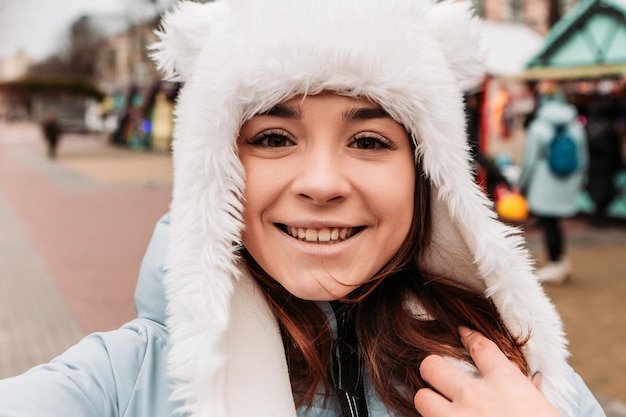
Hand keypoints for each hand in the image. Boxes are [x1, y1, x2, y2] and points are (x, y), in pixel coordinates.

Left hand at [413, 326, 561, 416]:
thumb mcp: (546, 409)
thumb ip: (529, 392)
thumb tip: (532, 382)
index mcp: (504, 382)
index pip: (480, 347)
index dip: (469, 337)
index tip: (462, 333)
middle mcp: (475, 396)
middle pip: (433, 366)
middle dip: (433, 370)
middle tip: (440, 377)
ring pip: (422, 398)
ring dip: (429, 402)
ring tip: (438, 406)